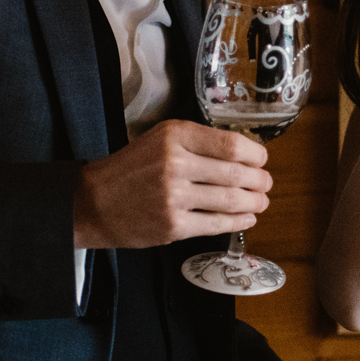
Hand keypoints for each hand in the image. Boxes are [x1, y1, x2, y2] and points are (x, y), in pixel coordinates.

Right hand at [72, 119, 270, 249]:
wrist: (93, 203)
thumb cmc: (130, 170)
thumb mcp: (159, 139)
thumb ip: (197, 143)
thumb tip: (243, 153)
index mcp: (175, 135)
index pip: (231, 144)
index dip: (256, 155)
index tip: (262, 160)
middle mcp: (175, 163)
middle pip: (236, 173)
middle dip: (260, 181)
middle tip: (267, 184)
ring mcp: (174, 196)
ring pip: (231, 199)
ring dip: (254, 202)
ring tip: (261, 201)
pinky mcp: (173, 225)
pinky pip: (217, 223)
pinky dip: (238, 222)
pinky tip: (246, 218)